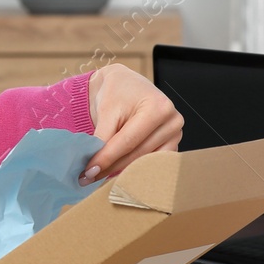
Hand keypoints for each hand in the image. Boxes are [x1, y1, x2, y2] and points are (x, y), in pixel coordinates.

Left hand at [80, 63, 184, 184]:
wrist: (126, 85)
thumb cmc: (117, 93)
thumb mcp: (107, 111)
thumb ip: (102, 138)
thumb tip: (94, 166)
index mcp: (158, 108)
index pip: (128, 141)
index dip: (107, 158)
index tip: (89, 171)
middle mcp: (172, 121)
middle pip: (137, 153)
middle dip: (111, 167)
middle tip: (87, 178)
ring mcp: (175, 134)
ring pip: (144, 161)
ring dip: (121, 171)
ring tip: (98, 177)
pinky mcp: (172, 144)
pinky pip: (151, 161)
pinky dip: (133, 167)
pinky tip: (115, 173)